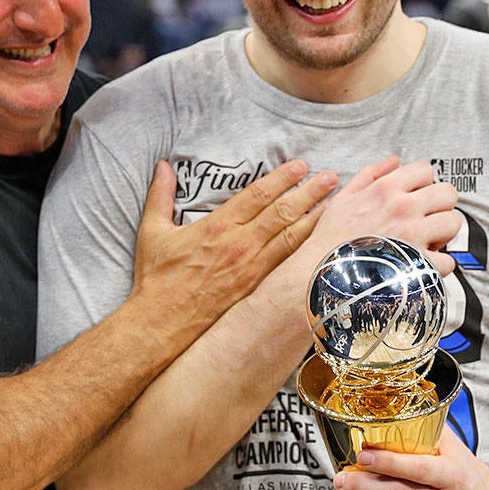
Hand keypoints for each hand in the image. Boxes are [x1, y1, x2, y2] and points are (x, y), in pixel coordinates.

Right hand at [130, 159, 336, 325]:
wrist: (162, 324)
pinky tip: (321, 240)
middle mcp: (240, 245)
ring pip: (291, 237)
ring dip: (315, 217)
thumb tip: (163, 165)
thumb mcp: (153, 231)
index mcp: (217, 227)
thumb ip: (160, 195)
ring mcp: (251, 268)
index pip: (257, 195)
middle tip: (329, 177)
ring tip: (335, 202)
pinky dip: (306, 248)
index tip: (300, 166)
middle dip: (308, 192)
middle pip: (282, 212)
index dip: (282, 178)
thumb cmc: (157, 279)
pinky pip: (287, 263)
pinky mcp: (256, 288)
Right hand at [304, 157, 462, 274]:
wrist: (319, 274)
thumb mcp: (343, 198)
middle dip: (439, 206)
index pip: (426, 170)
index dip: (424, 184)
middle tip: (426, 219)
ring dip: (443, 233)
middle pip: (448, 193)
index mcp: (386, 189)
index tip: (416, 197)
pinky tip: (422, 265)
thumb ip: (370, 175)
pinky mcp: (418, 265)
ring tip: (426, 242)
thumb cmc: (329, 239)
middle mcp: (403, 208)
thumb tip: (394, 161)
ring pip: (454, 223)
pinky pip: (448, 261)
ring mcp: (413, 236)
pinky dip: (439, 266)